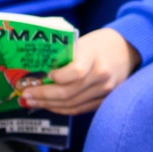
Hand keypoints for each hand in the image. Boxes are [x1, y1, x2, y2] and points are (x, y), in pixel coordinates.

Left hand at [20, 28, 137, 115]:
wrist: (127, 49)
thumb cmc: (98, 44)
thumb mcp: (81, 42)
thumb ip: (63, 56)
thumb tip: (36, 72)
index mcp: (94, 55)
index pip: (75, 72)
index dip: (56, 78)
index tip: (44, 76)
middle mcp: (102, 75)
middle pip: (68, 92)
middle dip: (42, 96)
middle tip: (25, 95)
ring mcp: (105, 90)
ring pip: (72, 104)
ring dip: (48, 105)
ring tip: (32, 102)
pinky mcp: (105, 100)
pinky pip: (80, 109)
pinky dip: (62, 109)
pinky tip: (49, 106)